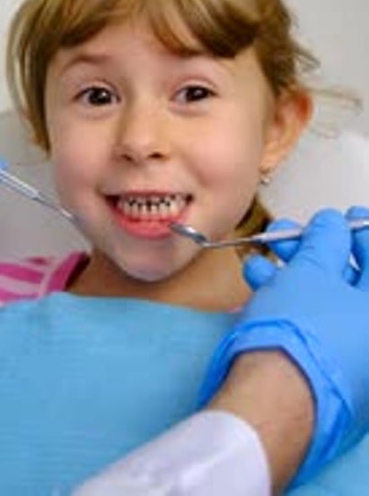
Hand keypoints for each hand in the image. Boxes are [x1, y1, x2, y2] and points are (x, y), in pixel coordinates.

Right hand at [199, 208, 368, 483]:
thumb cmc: (301, 340)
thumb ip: (326, 241)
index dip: (360, 232)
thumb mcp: (312, 271)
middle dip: (317, 252)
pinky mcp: (326, 375)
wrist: (272, 401)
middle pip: (352, 283)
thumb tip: (333, 225)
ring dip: (293, 274)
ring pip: (326, 304)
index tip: (345, 218)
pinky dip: (288, 304)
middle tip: (295, 235)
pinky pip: (312, 327)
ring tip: (264, 257)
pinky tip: (260, 286)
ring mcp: (354, 362)